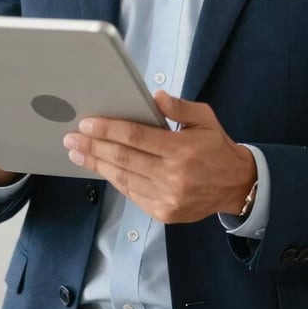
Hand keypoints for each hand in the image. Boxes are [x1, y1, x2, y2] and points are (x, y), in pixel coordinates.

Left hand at [62, 90, 255, 222]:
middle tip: (72, 138)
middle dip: (94, 146)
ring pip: (123, 179)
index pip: (137, 137)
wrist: (235, 184)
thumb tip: (155, 97)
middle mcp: (173, 175)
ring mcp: (167, 197)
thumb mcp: (204, 118)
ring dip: (98, 164)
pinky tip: (101, 167)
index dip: (109, 129)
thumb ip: (179, 107)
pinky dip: (114, 179)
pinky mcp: (164, 212)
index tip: (87, 123)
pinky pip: (132, 193)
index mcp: (182, 149)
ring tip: (78, 153)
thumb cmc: (216, 146)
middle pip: (124, 159)